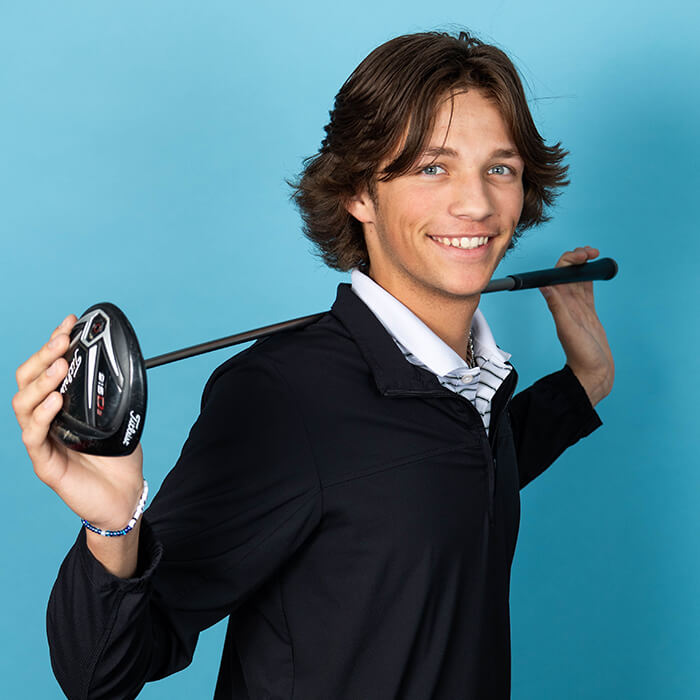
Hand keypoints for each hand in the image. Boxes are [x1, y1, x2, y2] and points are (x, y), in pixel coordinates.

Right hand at [12, 315, 143, 530]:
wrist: (123, 497)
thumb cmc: (117, 457)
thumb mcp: (118, 416)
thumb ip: (112, 393)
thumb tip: (122, 360)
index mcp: (60, 406)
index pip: (46, 369)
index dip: (52, 344)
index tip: (69, 322)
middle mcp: (46, 420)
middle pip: (27, 381)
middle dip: (42, 355)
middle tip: (62, 340)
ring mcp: (42, 441)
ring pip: (22, 405)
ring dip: (40, 382)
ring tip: (59, 367)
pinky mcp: (45, 464)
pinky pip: (34, 436)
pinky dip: (42, 415)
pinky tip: (55, 401)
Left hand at [539, 246, 614, 405]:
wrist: (593, 372)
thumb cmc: (581, 355)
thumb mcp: (568, 329)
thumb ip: (557, 307)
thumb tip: (544, 286)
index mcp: (558, 304)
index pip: (557, 274)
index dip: (567, 261)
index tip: (582, 256)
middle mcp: (566, 303)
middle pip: (567, 272)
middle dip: (577, 258)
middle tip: (592, 252)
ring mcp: (577, 306)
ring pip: (578, 277)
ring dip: (584, 264)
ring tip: (595, 254)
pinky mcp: (588, 311)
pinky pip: (587, 288)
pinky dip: (591, 276)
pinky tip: (596, 269)